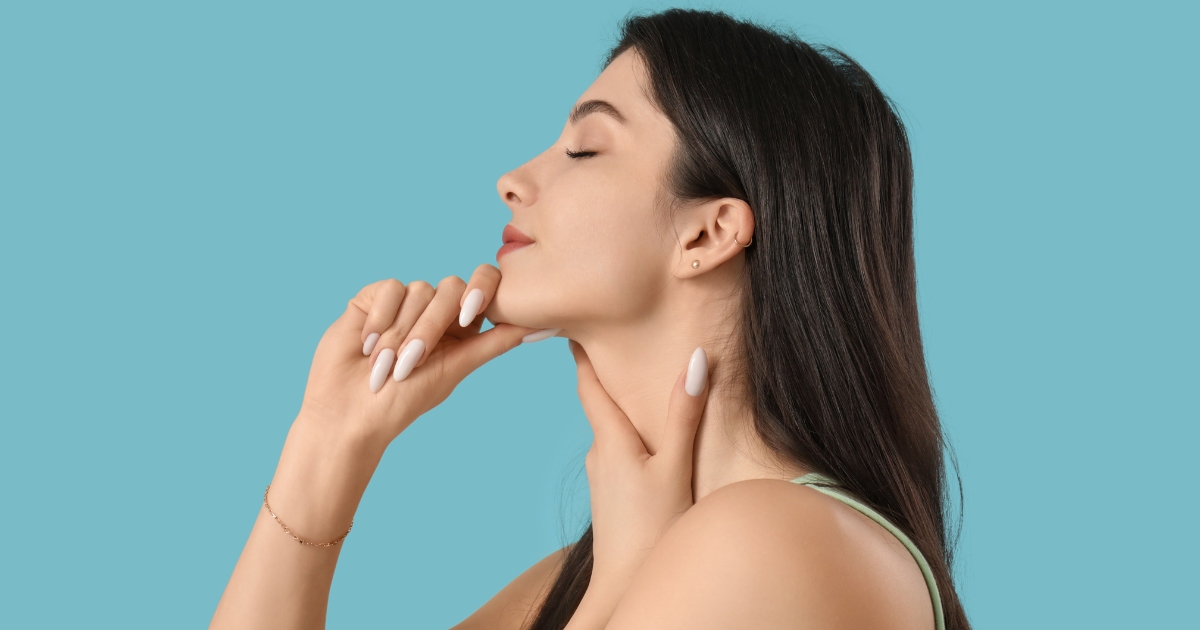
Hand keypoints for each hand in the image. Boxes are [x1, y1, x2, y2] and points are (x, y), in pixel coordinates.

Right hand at [297, 264, 539, 447]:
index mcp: (461, 327)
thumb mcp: (455, 369)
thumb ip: (496, 342)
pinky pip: (390, 288)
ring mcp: (404, 304)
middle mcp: (435, 312)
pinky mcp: (373, 299)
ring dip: (401, 332)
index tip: (469, 317)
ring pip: (419, 290)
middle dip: (430, 328)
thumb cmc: (402, 401)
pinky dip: (381, 318)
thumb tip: (545, 326)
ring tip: (384, 365)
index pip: (485, 286)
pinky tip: (367, 345)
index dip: (481, 292)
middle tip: (410, 362)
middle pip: (451, 288)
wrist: (349, 413)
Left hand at [567, 341, 709, 623]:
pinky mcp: (612, 494)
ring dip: (626, 406)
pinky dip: (634, 435)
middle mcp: (599, 452)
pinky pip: (622, 450)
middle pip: (602, 401)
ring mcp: (603, 474)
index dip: (581, 348)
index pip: (589, 381)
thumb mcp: (676, 467)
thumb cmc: (652, 531)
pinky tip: (652, 440)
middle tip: (616, 336)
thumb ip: (684, 414)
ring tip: (642, 382)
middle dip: (611, 372)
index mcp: (610, 438)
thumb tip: (695, 359)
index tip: (569, 316)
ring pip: (614, 428)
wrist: (625, 589)